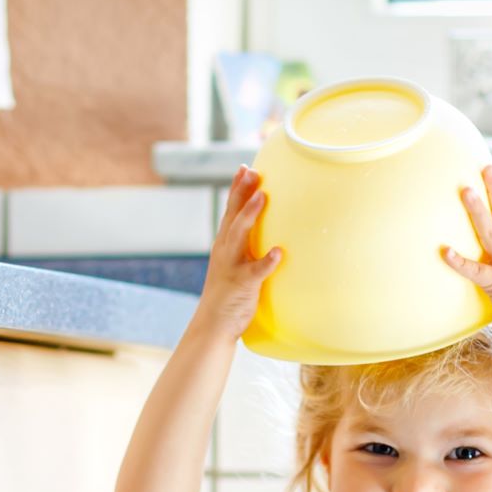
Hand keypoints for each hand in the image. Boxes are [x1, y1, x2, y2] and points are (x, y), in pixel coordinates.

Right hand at [195, 165, 281, 340]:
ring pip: (240, 235)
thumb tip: (269, 235)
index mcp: (225, 244)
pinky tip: (278, 252)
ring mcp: (233, 266)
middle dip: (242, 192)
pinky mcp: (243, 284)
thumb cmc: (228, 294)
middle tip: (253, 171)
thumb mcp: (235, 265)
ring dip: (250, 215)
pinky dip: (267, 261)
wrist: (213, 324)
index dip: (237, 189)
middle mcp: (226, 250)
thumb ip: (247, 248)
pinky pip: (257, 271)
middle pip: (233, 215)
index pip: (230, 211)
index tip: (245, 168)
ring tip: (263, 196)